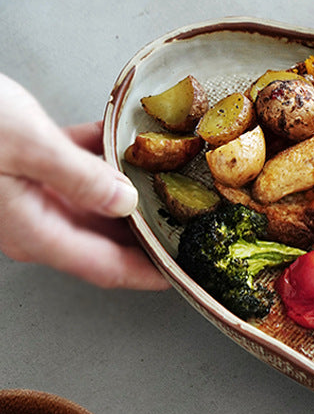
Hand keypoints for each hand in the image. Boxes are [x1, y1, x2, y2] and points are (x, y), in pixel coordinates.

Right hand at [0, 75, 168, 288]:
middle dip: (147, 232)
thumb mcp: (26, 148)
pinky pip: (73, 171)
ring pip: (94, 203)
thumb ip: (80, 179)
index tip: (182, 272)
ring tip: (167, 178)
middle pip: (106, 239)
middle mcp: (34, 221)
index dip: (149, 273)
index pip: (106, 267)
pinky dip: (100, 158)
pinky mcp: (23, 168)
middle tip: (189, 220)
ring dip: (128, 191)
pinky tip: (123, 140)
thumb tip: (125, 204)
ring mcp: (27, 196)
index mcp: (34, 230)